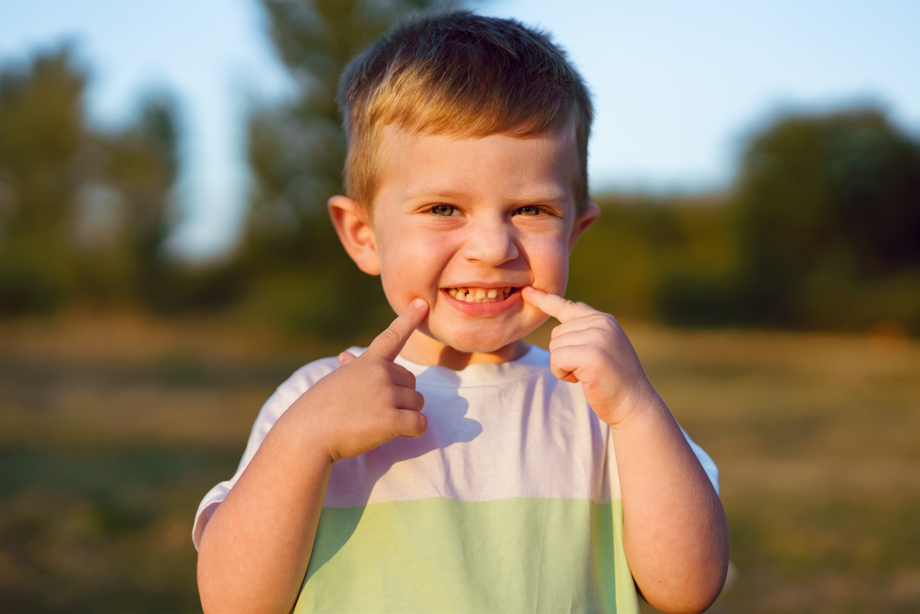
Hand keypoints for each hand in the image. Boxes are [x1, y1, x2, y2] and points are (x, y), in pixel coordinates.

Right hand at [293, 298, 428, 461]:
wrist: (306, 435)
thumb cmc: (318, 410)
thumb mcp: (335, 381)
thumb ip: (351, 370)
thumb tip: (345, 356)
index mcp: (368, 362)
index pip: (392, 336)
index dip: (409, 319)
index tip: (422, 303)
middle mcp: (380, 373)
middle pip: (412, 382)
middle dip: (401, 397)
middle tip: (376, 410)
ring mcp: (386, 395)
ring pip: (417, 404)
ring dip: (405, 416)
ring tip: (378, 423)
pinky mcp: (391, 419)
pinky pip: (419, 425)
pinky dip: (414, 432)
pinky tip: (400, 434)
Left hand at [522, 286, 656, 425]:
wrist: (634, 404)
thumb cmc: (613, 380)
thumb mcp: (602, 347)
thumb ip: (585, 331)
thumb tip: (563, 314)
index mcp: (603, 319)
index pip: (567, 306)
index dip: (544, 300)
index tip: (527, 292)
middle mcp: (601, 323)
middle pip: (555, 333)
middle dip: (564, 355)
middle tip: (587, 368)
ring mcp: (598, 337)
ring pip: (554, 346)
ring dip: (563, 366)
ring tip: (587, 374)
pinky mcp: (592, 354)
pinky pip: (556, 359)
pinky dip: (562, 373)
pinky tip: (582, 380)